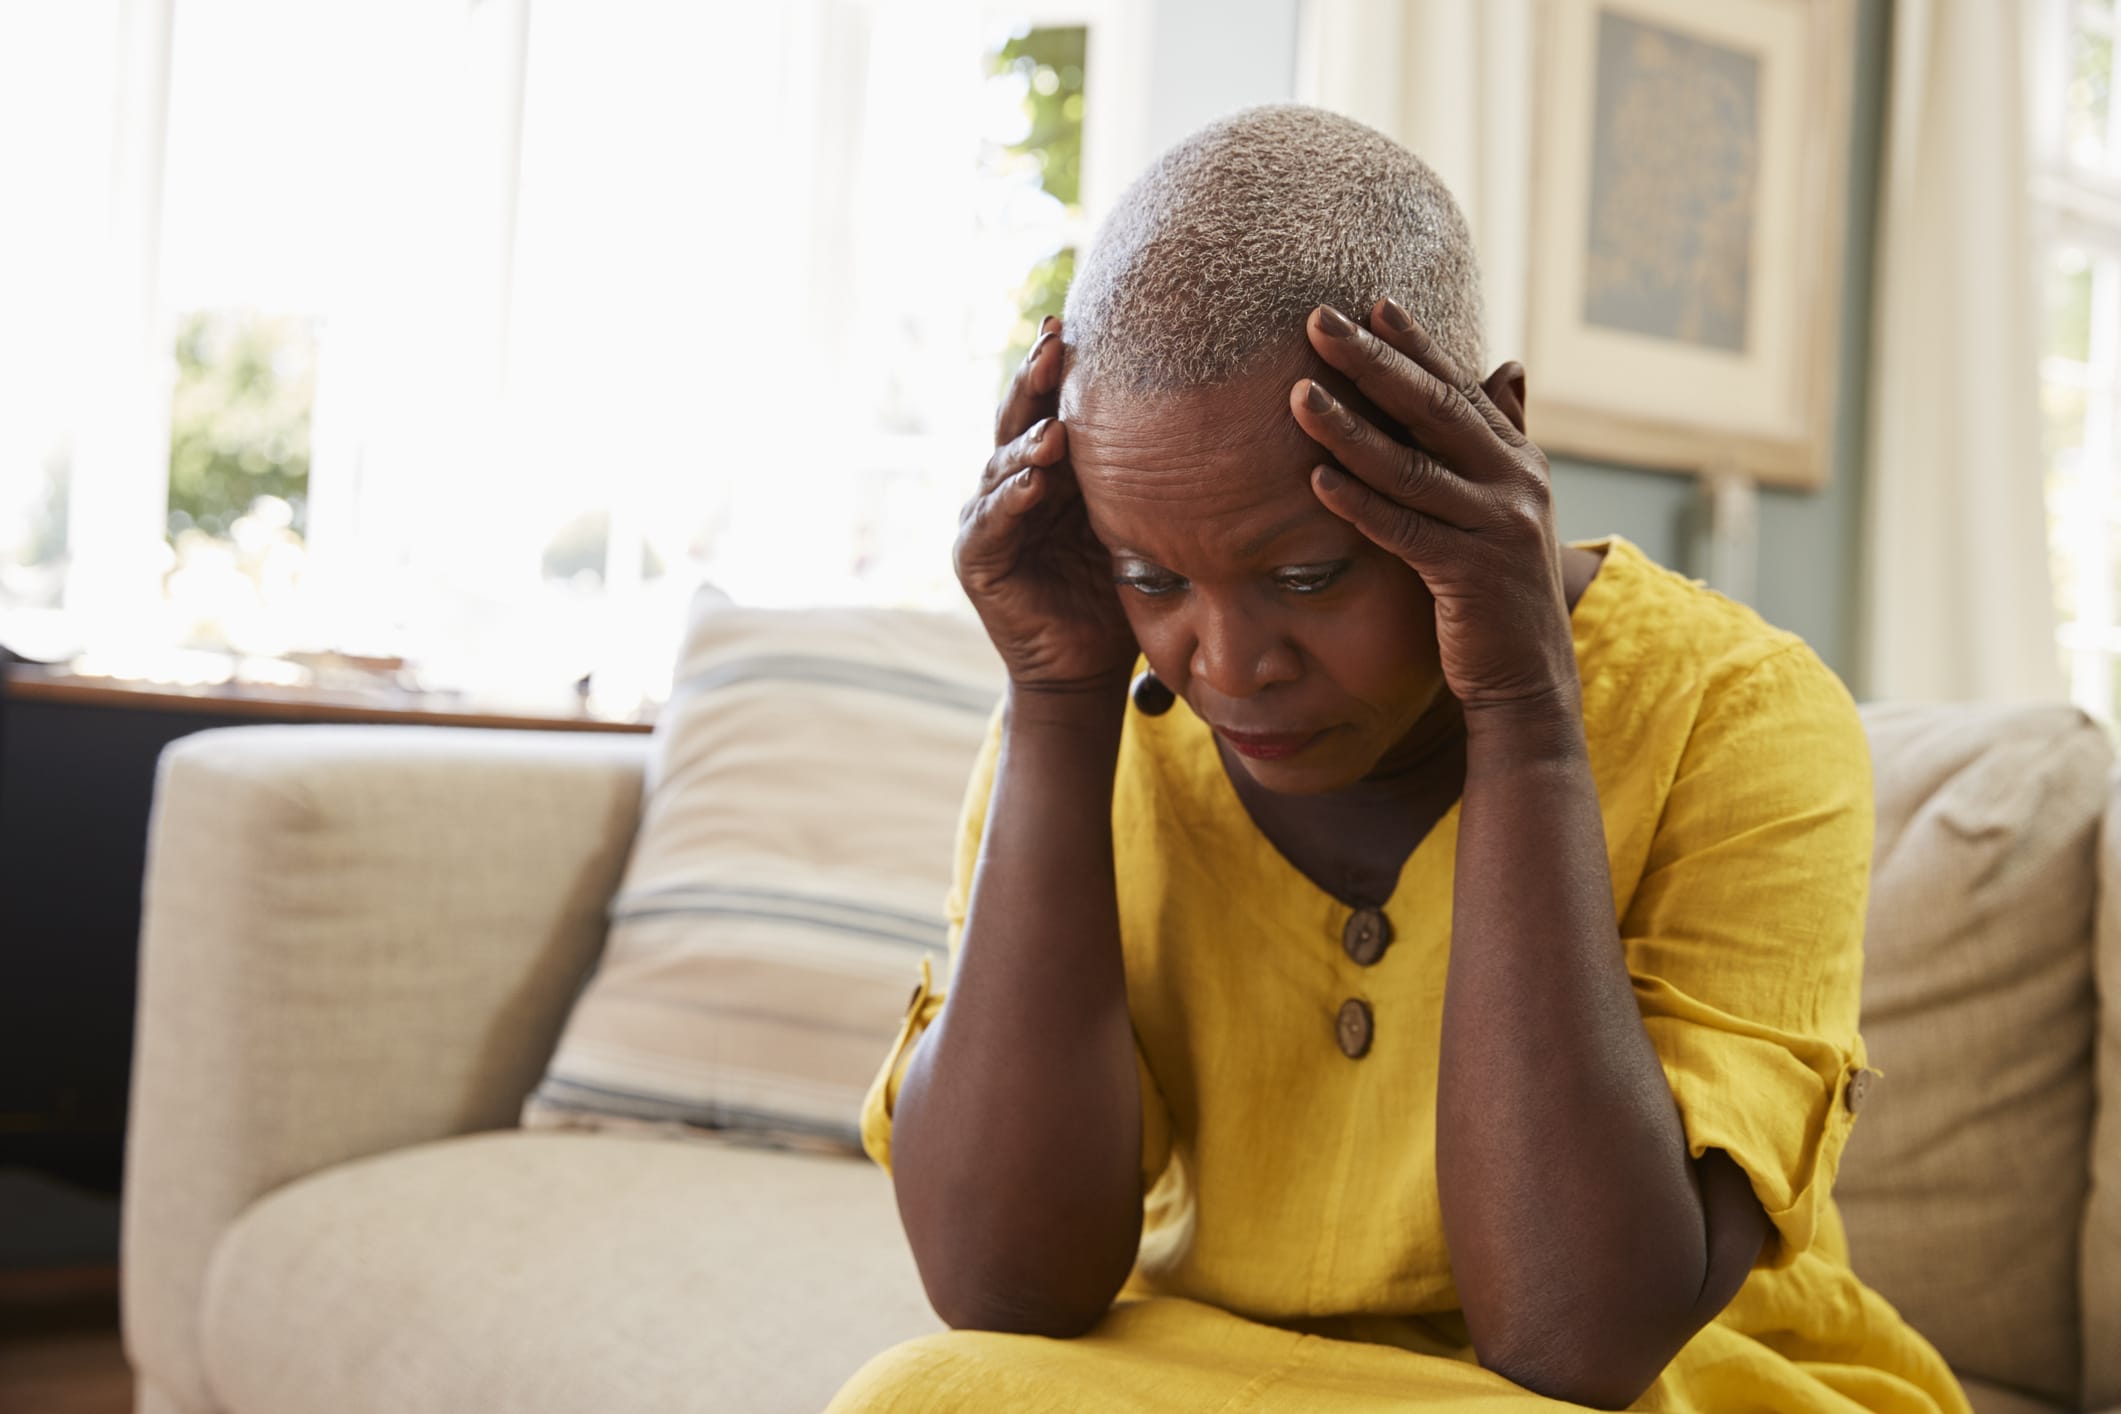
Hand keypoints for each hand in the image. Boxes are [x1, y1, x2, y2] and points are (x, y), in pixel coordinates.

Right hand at [956, 316, 1138, 696]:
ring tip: (1054, 429)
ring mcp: (987, 519)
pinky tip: (1032, 481)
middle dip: (1034, 382)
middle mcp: (1012, 483)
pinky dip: (1010, 500)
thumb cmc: (1118, 594)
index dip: (1060, 367)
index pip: (1051, 405)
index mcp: (1052, 469)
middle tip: (1053, 345)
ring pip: (1002, 466)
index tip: (1079, 323)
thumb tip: (1216, 413)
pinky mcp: (977, 560)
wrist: (1086, 668)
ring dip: (1027, 444)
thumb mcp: (1136, 523)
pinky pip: (991, 523)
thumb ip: (1146, 477)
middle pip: (1019, 420)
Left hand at [1290, 300, 1577, 716]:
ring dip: (1350, 428)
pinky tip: (1316, 480)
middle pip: (1432, 410)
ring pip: (1411, 467)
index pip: (1457, 387)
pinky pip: (1405, 531)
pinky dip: (1360, 504)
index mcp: (1517, 460)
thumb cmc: (1499, 591)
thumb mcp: (1507, 507)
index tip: (1369, 302)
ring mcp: (1498, 528)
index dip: (1414, 344)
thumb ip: (1503, 437)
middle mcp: (1515, 483)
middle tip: (1319, 321)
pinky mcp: (1472, 576)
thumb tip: (1509, 365)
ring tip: (1298, 396)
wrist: (1528, 678)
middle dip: (1372, 362)